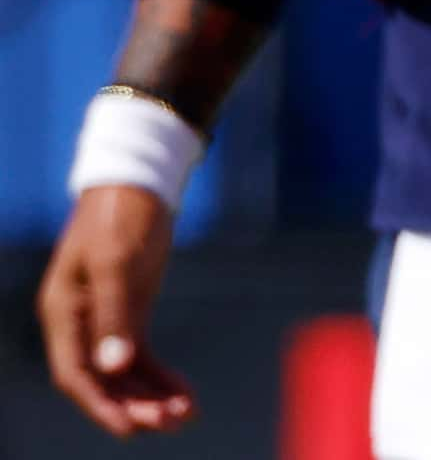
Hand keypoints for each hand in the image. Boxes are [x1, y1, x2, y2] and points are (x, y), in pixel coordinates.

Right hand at [37, 185, 196, 437]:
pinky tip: (184, 393)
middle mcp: (80, 323)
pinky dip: (161, 376)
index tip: (129, 428)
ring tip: (185, 415)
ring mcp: (106, 320)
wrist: (139, 182)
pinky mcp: (131, 312)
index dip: (99, 404)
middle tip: (171, 421)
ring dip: (150, 397)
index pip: (75, 373)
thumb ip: (115, 315)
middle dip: (133, 405)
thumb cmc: (121, 216)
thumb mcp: (117, 262)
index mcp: (64, 312)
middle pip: (102, 380)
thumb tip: (114, 366)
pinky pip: (141, 356)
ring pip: (123, 373)